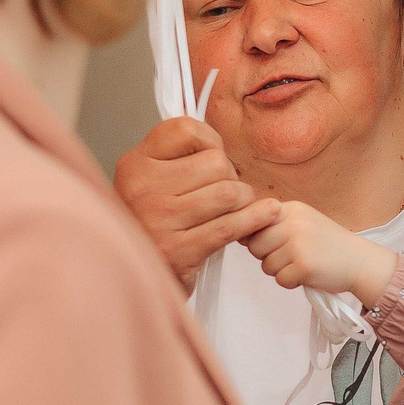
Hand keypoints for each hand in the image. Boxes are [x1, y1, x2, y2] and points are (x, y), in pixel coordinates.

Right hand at [112, 116, 280, 286]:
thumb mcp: (150, 180)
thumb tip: (218, 140)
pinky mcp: (180, 250)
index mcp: (136, 164)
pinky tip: (268, 214)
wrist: (135, 274)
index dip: (210, 140)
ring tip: (237, 207)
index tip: (214, 156)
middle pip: (216, 163)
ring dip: (244, 200)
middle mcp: (144, 188)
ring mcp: (161, 220)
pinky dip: (256, 218)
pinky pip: (230, 226)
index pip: (186, 130)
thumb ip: (178, 157)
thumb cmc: (151, 222)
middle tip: (226, 191)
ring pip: (229, 193)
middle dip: (232, 176)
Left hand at [243, 200, 399, 303]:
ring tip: (300, 265)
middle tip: (288, 258)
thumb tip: (239, 234)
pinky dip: (291, 282)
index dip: (257, 237)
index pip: (254, 221)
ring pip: (266, 265)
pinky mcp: (304, 266)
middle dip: (266, 256)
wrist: (360, 261)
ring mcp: (299, 244)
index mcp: (292, 209)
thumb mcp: (304, 223)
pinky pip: (280, 280)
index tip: (272, 244)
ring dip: (280, 271)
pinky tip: (307, 275)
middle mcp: (294, 223)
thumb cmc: (329, 245)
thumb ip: (275, 224)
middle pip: (254, 245)